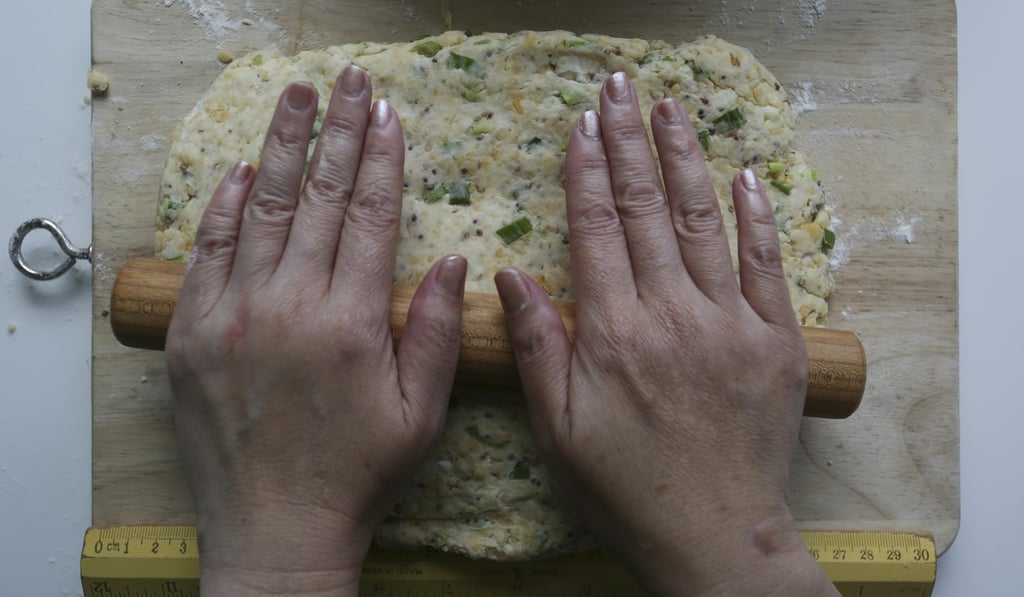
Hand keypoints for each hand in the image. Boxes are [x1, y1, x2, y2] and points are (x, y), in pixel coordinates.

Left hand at [165, 66, 466, 595]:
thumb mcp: (420, 412)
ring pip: (257, 211)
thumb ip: (436, 332)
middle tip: (347, 82)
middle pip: (315, 197)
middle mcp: (288, 305)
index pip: (369, 216)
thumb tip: (455, 259)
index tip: (386, 114)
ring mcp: (231, 315)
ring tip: (293, 98)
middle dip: (334, 132)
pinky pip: (204, 254)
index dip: (380, 160)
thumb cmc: (358, 474)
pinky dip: (219, 207)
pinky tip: (236, 171)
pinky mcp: (189, 333)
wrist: (276, 530)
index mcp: (350, 322)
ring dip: (278, 148)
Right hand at [494, 73, 836, 594]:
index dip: (586, 172)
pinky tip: (744, 175)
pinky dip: (757, 217)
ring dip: (685, 160)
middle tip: (619, 90)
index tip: (580, 126)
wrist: (713, 535)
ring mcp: (730, 323)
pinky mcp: (776, 341)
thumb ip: (536, 346)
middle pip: (647, 210)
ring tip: (670, 110)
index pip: (596, 230)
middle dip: (630, 144)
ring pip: (704, 222)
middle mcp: (672, 313)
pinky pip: (767, 266)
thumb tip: (508, 274)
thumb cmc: (624, 488)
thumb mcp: (557, 428)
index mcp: (613, 332)